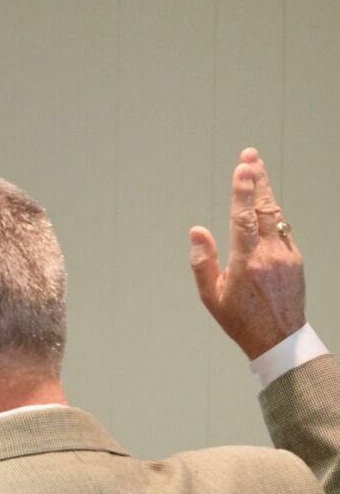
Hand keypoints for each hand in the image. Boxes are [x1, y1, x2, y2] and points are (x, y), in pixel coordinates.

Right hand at [189, 147, 304, 358]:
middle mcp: (270, 254)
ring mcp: (286, 255)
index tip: (243, 167)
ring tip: (257, 170)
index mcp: (247, 263)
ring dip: (265, 191)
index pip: (244, 218)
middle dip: (257, 179)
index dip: (243, 190)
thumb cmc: (240, 319)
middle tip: (251, 155)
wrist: (279, 338)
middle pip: (264, 208)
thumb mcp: (211, 296)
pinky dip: (273, 212)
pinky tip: (265, 204)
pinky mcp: (295, 258)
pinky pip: (283, 228)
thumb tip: (197, 232)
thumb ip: (203, 262)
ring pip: (276, 215)